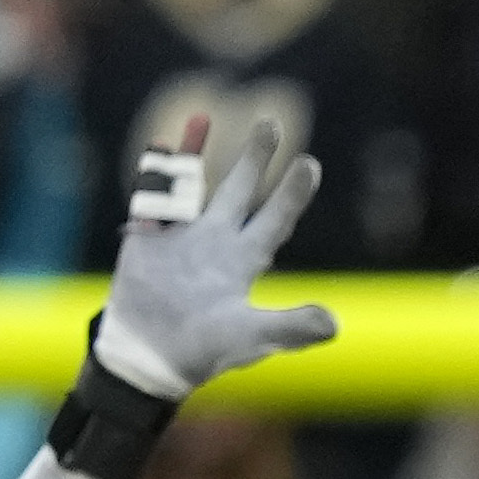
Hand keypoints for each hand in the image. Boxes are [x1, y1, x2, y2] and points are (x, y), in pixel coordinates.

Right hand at [94, 89, 341, 406]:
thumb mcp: (250, 337)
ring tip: (203, 118)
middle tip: (271, 122)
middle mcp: (215, 243)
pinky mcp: (144, 240)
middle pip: (238, 191)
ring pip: (190, 186)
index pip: (274, 220)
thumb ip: (290, 328)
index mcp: (243, 261)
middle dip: (254, 159)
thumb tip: (334, 325)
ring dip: (195, 153)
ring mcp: (179, 238)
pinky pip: (149, 197)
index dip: (291, 194)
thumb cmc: (203, 352)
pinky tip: (160, 143)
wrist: (149, 360)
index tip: (309, 163)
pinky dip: (153, 172)